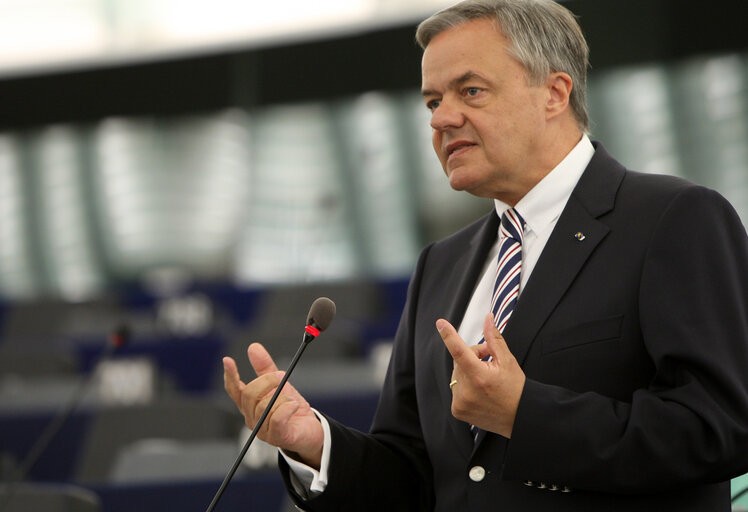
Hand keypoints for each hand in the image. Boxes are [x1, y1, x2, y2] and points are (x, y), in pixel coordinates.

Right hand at [223, 343, 323, 468]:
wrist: (310, 429)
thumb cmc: (292, 408)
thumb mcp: (280, 384)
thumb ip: (265, 367)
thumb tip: (253, 347)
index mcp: (250, 405)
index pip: (234, 390)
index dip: (230, 376)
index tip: (228, 360)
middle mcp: (252, 418)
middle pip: (249, 395)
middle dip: (267, 381)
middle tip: (281, 376)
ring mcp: (263, 430)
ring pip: (265, 406)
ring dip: (282, 396)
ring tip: (291, 399)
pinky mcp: (277, 437)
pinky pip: (277, 419)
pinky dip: (288, 408)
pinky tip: (294, 405)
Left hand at [437, 313, 525, 437]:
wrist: (520, 417)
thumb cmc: (516, 389)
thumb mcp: (508, 361)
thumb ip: (494, 339)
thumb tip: (488, 318)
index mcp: (480, 377)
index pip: (459, 351)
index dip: (449, 336)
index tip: (440, 323)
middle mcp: (467, 391)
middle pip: (459, 361)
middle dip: (471, 356)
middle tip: (488, 359)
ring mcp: (460, 403)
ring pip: (456, 375)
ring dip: (467, 371)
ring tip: (485, 377)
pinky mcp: (457, 411)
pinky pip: (455, 389)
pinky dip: (464, 386)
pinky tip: (479, 391)